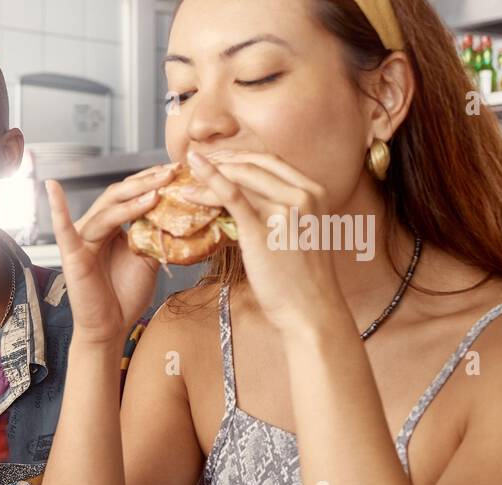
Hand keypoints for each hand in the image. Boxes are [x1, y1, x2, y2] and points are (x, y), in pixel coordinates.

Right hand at [45, 165, 176, 345]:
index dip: (150, 181)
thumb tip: (174, 209)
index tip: (176, 170)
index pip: (129, 195)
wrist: (111, 327)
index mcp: (110, 227)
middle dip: (145, 182)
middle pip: (117, 196)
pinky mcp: (72, 256)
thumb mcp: (147, 259)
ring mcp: (81, 241)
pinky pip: (64, 230)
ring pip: (106, 211)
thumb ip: (153, 234)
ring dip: (131, 198)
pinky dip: (57, 209)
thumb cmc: (125, 295)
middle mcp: (93, 228)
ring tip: (158, 190)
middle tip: (172, 171)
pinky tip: (53, 188)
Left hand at [184, 150, 344, 335]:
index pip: (272, 161)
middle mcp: (303, 195)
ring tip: (186, 175)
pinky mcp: (262, 229)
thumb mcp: (300, 234)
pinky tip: (189, 183)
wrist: (310, 310)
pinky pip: (231, 197)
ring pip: (240, 177)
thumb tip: (249, 203)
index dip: (240, 157)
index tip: (217, 159)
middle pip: (255, 163)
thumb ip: (282, 212)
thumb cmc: (302, 279)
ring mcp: (284, 210)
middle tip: (194, 164)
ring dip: (210, 172)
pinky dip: (208, 184)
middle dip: (222, 160)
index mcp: (315, 192)